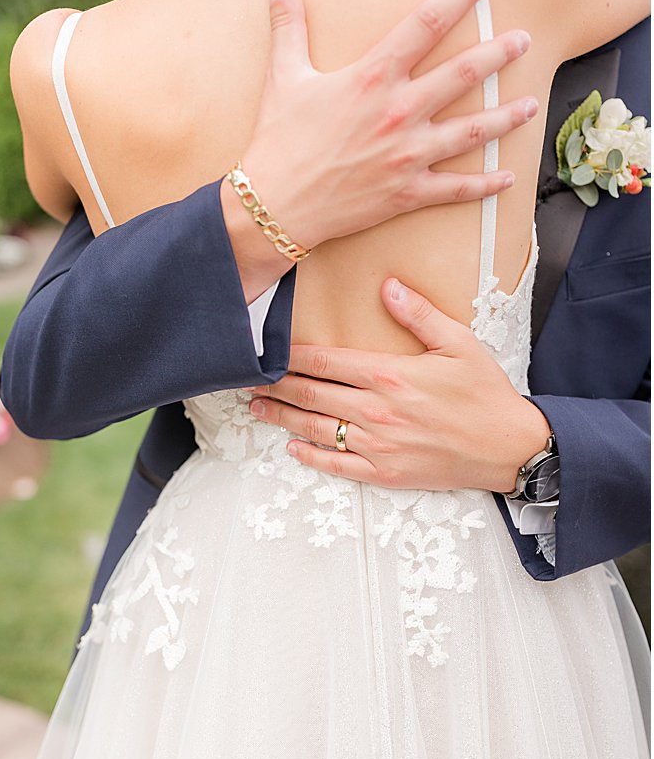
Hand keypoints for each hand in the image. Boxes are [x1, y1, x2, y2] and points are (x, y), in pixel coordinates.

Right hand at [228, 0, 536, 297]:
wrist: (272, 207)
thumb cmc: (276, 141)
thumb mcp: (282, 77)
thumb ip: (288, 25)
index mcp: (372, 78)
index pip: (425, 25)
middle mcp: (398, 112)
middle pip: (464, 73)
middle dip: (500, 53)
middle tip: (523, 40)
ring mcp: (407, 154)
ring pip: (473, 131)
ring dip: (507, 116)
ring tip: (531, 104)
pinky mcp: (406, 192)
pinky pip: (456, 189)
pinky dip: (484, 185)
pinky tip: (506, 177)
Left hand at [249, 279, 550, 493]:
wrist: (510, 447)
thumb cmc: (485, 393)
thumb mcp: (459, 344)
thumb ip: (419, 314)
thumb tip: (387, 286)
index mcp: (390, 375)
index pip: (325, 362)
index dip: (291, 357)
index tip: (268, 352)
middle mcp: (376, 410)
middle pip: (311, 394)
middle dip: (275, 386)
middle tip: (248, 380)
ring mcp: (377, 444)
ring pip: (316, 428)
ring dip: (282, 418)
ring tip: (257, 409)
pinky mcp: (383, 472)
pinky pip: (337, 464)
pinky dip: (310, 456)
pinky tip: (293, 446)